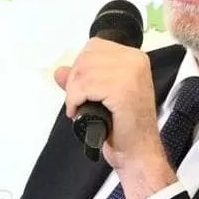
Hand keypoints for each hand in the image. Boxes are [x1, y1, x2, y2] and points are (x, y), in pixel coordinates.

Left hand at [54, 37, 176, 198]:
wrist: (139, 152)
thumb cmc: (124, 127)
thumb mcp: (101, 96)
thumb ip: (82, 80)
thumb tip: (60, 71)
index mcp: (134, 57)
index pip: (95, 46)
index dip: (81, 67)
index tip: (81, 88)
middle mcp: (136, 60)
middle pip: (87, 57)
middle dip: (75, 80)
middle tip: (77, 100)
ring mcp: (131, 73)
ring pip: (83, 71)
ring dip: (73, 92)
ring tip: (78, 107)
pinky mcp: (123, 89)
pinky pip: (85, 86)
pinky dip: (75, 100)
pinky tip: (79, 111)